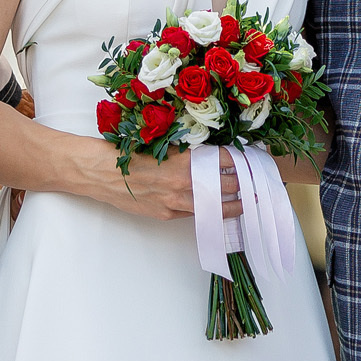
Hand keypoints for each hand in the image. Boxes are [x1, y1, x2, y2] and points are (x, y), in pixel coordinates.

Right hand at [99, 144, 239, 221]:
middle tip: (258, 185)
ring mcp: (175, 202)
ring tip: (247, 203)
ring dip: (232, 205)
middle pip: (225, 187)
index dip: (241, 162)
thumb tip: (209, 156)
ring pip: (213, 207)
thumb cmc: (128, 153)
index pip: (224, 162)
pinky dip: (206, 211)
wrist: (101, 172)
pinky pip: (192, 214)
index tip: (252, 162)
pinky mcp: (166, 214)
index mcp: (184, 161)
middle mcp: (183, 184)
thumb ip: (187, 152)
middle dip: (244, 186)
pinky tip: (216, 210)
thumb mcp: (162, 145)